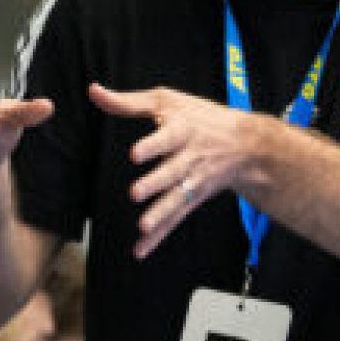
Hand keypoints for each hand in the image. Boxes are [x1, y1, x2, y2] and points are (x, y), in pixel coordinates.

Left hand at [89, 83, 268, 258]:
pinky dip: (159, 236)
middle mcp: (189, 158)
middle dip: (155, 183)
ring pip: (176, 199)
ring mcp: (192, 181)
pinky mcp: (192, 199)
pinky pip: (175, 219)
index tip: (135, 153)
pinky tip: (141, 250)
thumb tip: (93, 90)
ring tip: (143, 225)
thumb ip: (127, 101)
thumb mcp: (166, 101)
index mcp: (182, 131)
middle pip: (172, 172)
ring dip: (160, 214)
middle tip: (135, 193)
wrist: (246, 144)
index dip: (153, 145)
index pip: (167, 137)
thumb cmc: (199, 116)